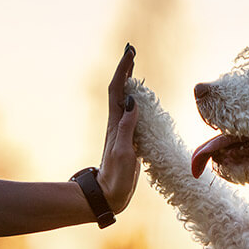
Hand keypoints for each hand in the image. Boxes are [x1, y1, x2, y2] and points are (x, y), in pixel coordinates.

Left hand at [98, 44, 138, 213]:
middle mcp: (117, 124)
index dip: (123, 70)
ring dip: (129, 82)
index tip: (130, 52)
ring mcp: (122, 131)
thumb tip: (133, 101)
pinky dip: (135, 100)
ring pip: (124, 99)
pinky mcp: (128, 139)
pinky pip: (131, 113)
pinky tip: (140, 99)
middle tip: (131, 52)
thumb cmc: (115, 178)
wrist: (108, 196)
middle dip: (125, 70)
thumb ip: (128, 127)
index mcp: (116, 124)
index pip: (118, 90)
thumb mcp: (123, 152)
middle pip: (120, 90)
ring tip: (134, 68)